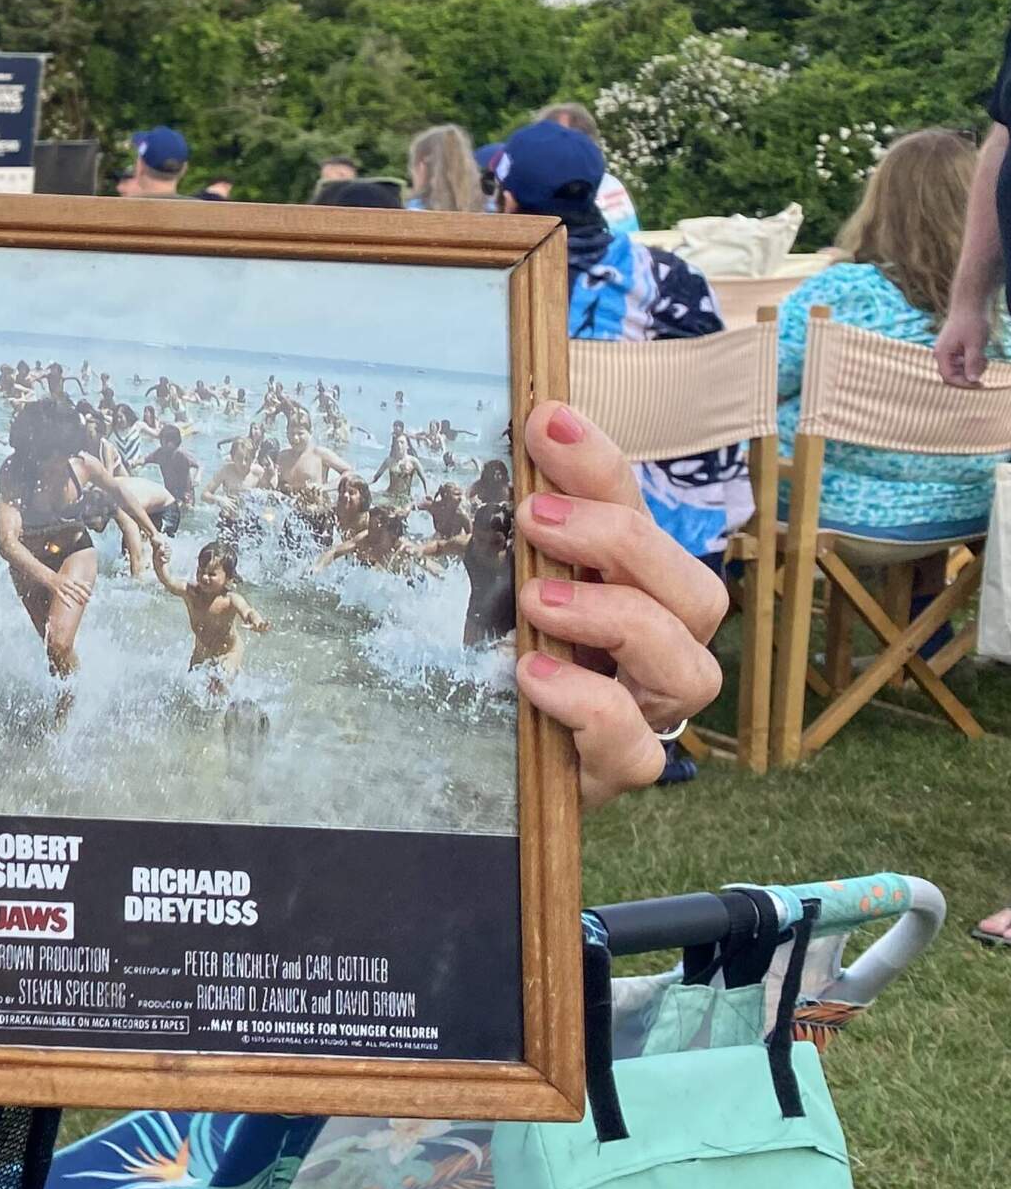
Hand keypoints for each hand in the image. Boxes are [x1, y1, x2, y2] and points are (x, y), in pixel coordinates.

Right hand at [50, 573, 93, 612]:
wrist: (48, 577)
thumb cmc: (61, 578)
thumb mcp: (71, 578)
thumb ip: (80, 582)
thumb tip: (89, 583)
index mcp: (72, 579)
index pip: (81, 583)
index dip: (87, 588)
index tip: (92, 594)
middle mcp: (67, 582)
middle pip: (77, 588)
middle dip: (84, 594)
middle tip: (89, 600)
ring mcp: (61, 586)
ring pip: (70, 593)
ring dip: (77, 598)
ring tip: (82, 603)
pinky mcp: (56, 590)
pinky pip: (61, 597)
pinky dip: (66, 602)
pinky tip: (71, 606)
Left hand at [511, 401, 726, 807]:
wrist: (495, 769)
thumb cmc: (508, 667)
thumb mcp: (505, 593)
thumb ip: (516, 540)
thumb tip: (493, 448)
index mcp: (636, 590)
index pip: (640, 517)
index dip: (602, 466)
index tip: (546, 419)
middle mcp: (664, 647)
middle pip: (696, 590)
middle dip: (621, 542)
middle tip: (537, 517)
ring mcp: (652, 713)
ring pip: (690, 664)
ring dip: (614, 617)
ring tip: (536, 600)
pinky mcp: (623, 769)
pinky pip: (636, 744)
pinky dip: (588, 703)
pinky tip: (533, 676)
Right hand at [933, 305, 991, 388]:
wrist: (970, 305)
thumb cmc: (972, 323)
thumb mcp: (975, 345)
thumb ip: (973, 363)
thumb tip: (973, 380)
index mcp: (942, 354)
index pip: (949, 378)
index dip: (964, 384)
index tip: (981, 384)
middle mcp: (941, 354)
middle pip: (953, 375)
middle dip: (970, 374)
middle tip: (985, 364)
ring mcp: (947, 351)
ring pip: (959, 369)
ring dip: (972, 367)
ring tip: (984, 356)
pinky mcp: (953, 348)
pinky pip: (961, 361)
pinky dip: (972, 360)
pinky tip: (981, 352)